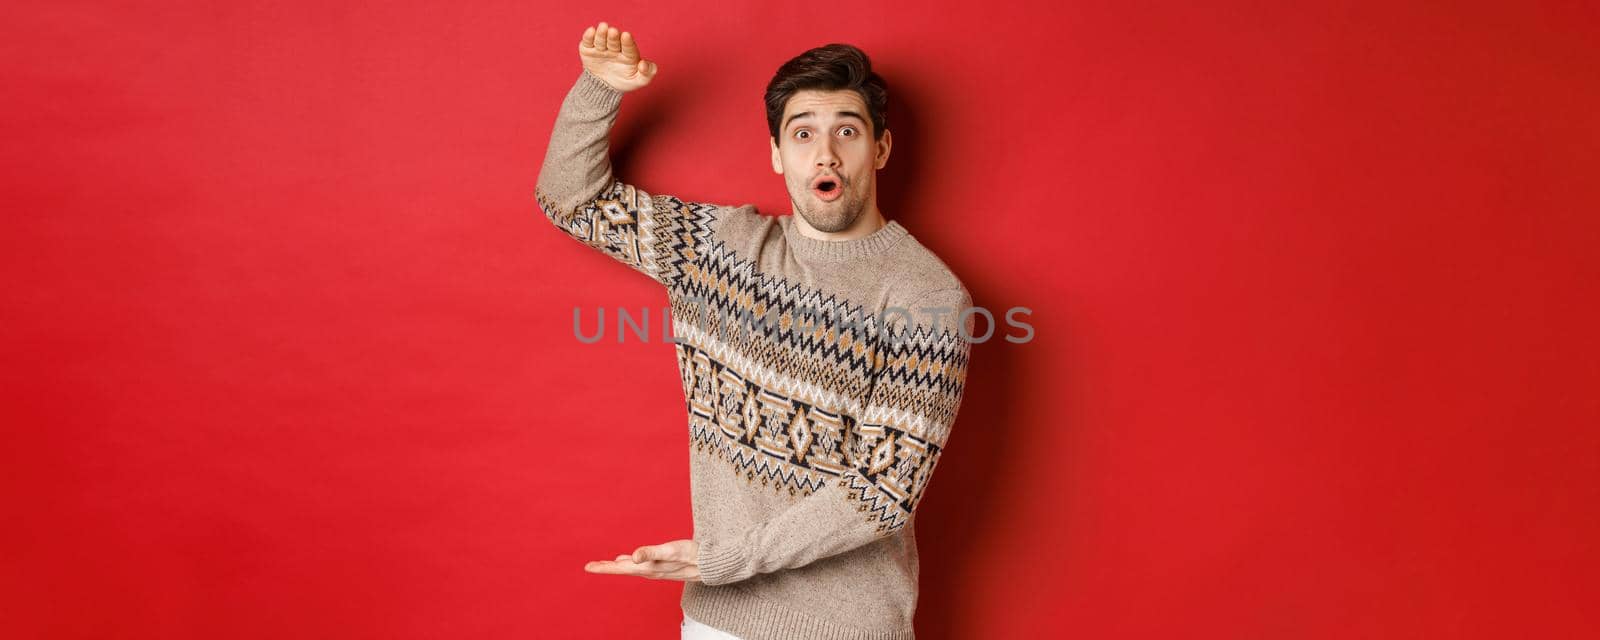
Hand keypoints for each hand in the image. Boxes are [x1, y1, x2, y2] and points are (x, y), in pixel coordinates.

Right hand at [578, 21, 657, 92]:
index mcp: (629, 53)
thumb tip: (644, 64)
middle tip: (613, 31)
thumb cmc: (625, 82)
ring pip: (601, 39)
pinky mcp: (588, 50)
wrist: (604, 89)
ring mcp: (601, 48)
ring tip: (603, 27)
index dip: (627, 41)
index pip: (629, 46)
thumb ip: (647, 74)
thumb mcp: (639, 81)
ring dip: (601, 34)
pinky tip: (591, 31)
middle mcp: (615, 48)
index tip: (626, 35)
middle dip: (613, 37)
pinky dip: (588, 36)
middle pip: (614, 41)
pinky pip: (588, 42)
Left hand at [584, 538, 700, 580]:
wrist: (710, 564)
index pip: (620, 569)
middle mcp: (649, 571)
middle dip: (606, 568)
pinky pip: (641, 565)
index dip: (604, 568)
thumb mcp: (670, 552)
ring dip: (617, 566)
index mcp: (647, 568)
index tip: (588, 567)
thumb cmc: (691, 556)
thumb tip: (633, 556)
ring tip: (605, 564)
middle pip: (623, 570)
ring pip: (631, 568)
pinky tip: (629, 559)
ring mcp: (656, 569)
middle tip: (590, 566)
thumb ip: (651, 553)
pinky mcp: (663, 565)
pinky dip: (631, 561)